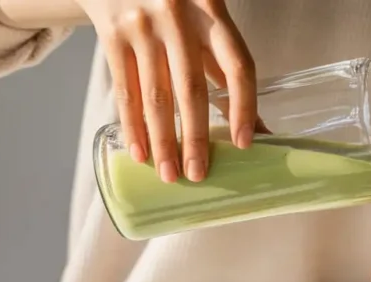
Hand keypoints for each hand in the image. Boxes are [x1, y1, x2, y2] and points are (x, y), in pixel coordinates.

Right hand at [80, 0, 256, 182]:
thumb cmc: (174, 1)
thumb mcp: (203, 18)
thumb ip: (225, 65)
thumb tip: (258, 127)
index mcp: (212, 10)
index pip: (236, 65)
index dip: (243, 106)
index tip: (243, 143)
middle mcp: (178, 16)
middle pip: (191, 88)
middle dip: (195, 137)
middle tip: (198, 174)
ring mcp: (142, 25)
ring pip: (155, 95)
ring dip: (162, 141)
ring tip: (169, 174)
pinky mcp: (111, 34)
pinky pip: (125, 90)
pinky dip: (133, 125)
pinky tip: (141, 152)